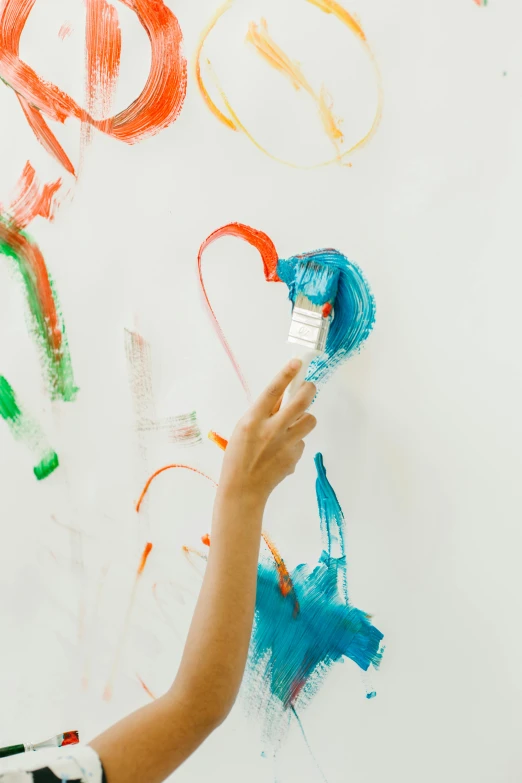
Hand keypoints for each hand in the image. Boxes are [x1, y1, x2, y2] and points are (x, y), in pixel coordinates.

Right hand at [219, 359, 316, 503]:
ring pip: (309, 420)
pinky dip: (295, 442)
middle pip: (301, 402)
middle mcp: (271, 430)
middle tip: (308, 387)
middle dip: (309, 389)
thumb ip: (263, 413)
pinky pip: (302, 441)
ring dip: (304, 418)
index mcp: (253, 420)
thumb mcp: (244, 429)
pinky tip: (282, 451)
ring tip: (293, 424)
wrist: (243, 489)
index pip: (272, 392)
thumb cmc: (239, 456)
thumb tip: (283, 397)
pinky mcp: (295, 457)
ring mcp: (285, 444)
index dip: (286, 374)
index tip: (296, 362)